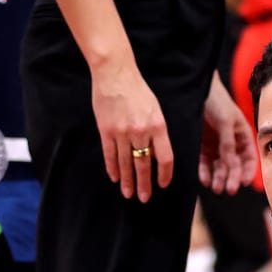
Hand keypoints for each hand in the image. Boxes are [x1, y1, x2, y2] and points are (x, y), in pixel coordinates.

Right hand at [90, 58, 172, 202]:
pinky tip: (115, 178)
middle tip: (144, 198)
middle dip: (144, 184)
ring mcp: (122, 132)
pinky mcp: (106, 130)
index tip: (163, 184)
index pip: (165, 157)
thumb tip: (156, 153)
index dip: (165, 174)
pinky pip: (110, 155)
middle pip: (144, 165)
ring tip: (128, 194)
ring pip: (126, 163)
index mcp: (158, 126)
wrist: (115, 73)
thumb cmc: (137, 90)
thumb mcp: (156, 109)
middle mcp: (141, 131)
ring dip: (128, 181)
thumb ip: (157, 131)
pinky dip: (112, 168)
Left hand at [199, 74, 256, 194]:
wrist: (194, 89)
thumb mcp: (226, 121)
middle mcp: (231, 143)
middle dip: (232, 178)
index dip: (249, 170)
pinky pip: (204, 163)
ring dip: (219, 178)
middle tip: (228, 189)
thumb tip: (232, 165)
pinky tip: (205, 179)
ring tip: (216, 188)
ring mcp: (216, 146)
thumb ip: (229, 143)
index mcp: (242, 135)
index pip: (249, 157)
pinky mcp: (201, 147)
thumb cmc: (217, 101)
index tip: (245, 182)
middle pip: (234, 165)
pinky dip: (205, 172)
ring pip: (219, 167)